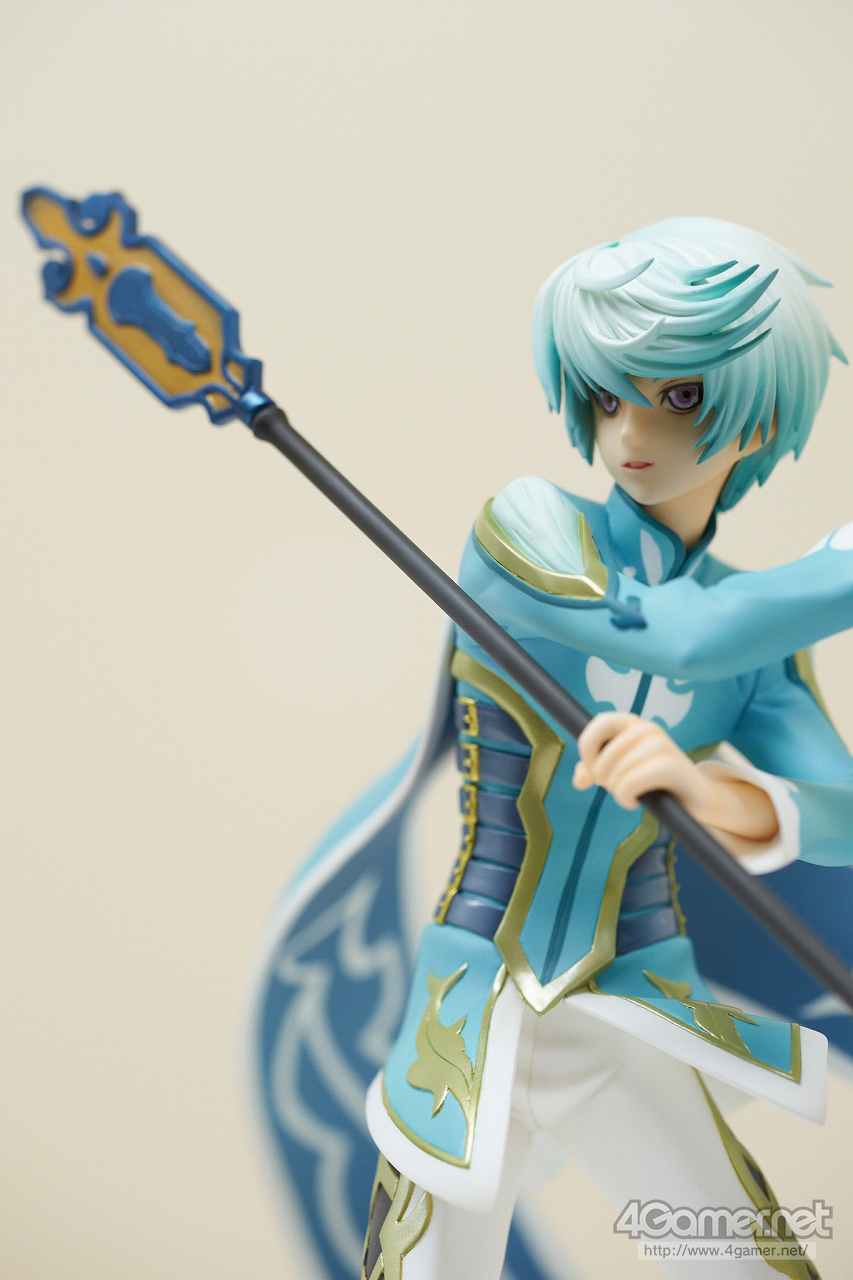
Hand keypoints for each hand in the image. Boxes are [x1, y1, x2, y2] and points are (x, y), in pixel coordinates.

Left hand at [572, 712, 778, 854]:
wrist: (698, 800)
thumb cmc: (658, 783)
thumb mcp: (624, 771)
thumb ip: (596, 770)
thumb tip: (578, 780)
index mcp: (634, 723)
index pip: (597, 724)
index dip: (587, 748)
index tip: (592, 768)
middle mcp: (647, 728)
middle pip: (601, 758)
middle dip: (603, 779)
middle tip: (620, 786)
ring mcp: (660, 745)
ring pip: (613, 774)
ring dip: (617, 791)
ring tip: (631, 794)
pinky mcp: (670, 766)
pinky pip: (627, 785)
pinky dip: (625, 799)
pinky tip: (635, 802)